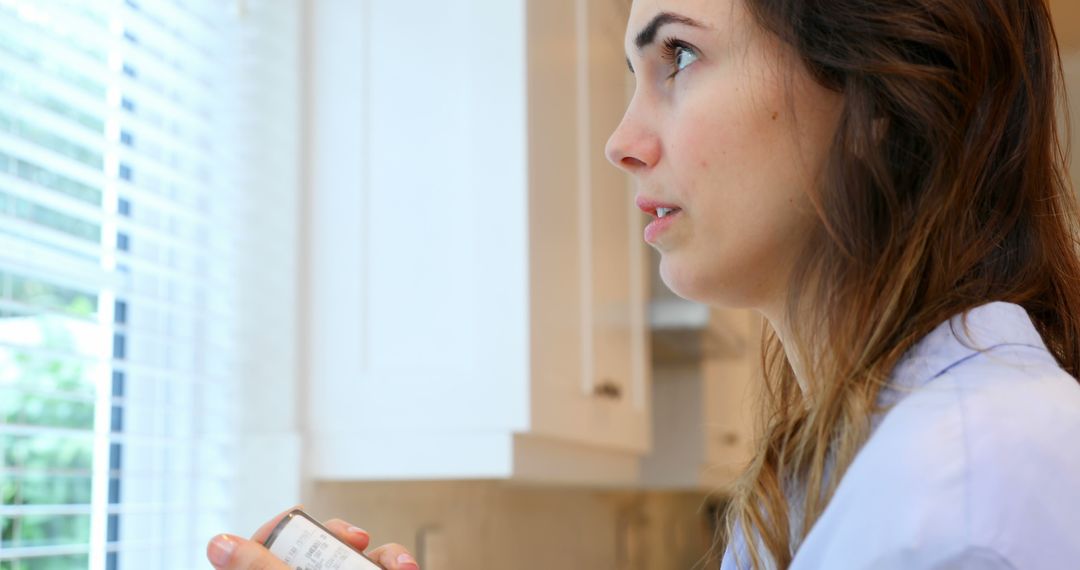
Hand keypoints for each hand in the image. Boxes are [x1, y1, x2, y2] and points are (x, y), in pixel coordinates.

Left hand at [206, 505, 419, 569]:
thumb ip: (258, 569)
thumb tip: (217, 543)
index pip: (270, 542)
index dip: (280, 527)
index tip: (296, 518)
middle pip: (319, 542)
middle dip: (342, 535)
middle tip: (356, 541)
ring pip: (360, 554)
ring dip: (383, 552)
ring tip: (397, 566)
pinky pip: (386, 565)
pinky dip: (398, 562)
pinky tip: (405, 568)